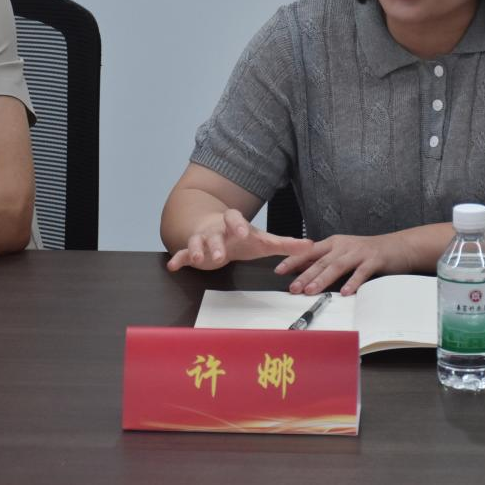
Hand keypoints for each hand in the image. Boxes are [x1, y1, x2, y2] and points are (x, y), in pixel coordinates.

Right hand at [166, 208, 312, 270]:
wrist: (217, 229)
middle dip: (217, 243)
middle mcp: (217, 228)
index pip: (236, 218)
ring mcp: (203, 238)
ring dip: (197, 250)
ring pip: (198, 241)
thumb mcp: (264, 240)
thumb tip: (310, 245)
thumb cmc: (242, 236)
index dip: (239, 224)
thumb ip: (286, 244)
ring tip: (199, 260)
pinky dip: (178, 259)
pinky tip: (173, 266)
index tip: (244, 232)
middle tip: (221, 254)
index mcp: (235, 223)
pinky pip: (183, 252)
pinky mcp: (193, 250)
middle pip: (215, 232)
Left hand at [274, 234, 414, 295]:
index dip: (294, 260)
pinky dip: (352, 282)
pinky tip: (345, 292)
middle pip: (321, 261)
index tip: (279, 270)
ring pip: (337, 266)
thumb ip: (325, 260)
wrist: (398, 246)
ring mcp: (359, 253)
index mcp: (334, 243)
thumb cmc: (368, 252)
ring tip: (311, 291)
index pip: (309, 251)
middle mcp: (344, 246)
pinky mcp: (374, 260)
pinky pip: (361, 273)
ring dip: (323, 279)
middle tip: (293, 287)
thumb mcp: (344, 252)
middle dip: (305, 275)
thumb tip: (303, 271)